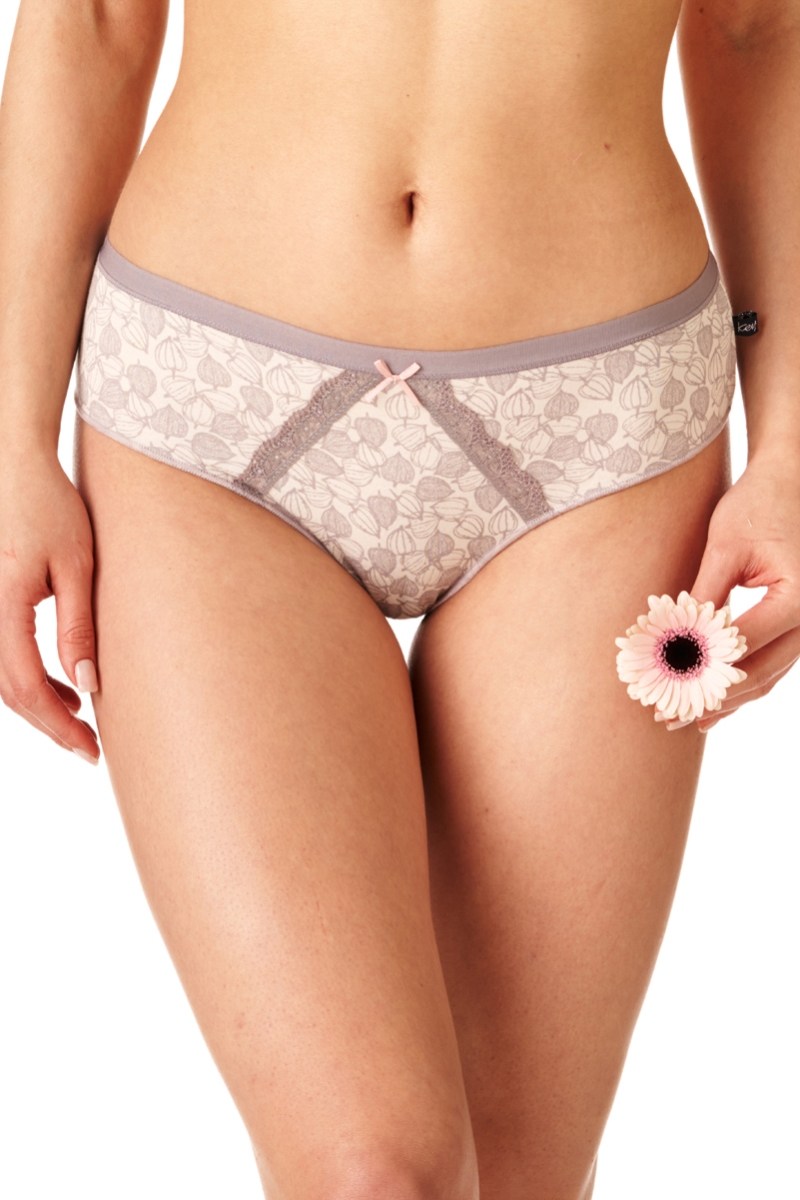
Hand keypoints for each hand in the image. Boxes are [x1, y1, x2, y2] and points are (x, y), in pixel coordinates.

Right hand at [0, 449, 100, 762]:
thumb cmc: (49, 507)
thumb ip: (79, 627)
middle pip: (9, 691)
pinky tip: (63, 685)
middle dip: (50, 724)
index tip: (89, 748)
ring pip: (1, 679)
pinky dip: (28, 678)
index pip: (26, 687)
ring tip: (82, 717)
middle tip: (89, 748)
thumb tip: (88, 686)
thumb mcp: (77, 566)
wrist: (12, 467)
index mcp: (2, 606)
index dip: (57, 725)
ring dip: (39, 703)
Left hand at [688, 449, 799, 731]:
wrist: (794, 482)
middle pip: (758, 673)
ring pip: (768, 676)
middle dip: (710, 697)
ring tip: (685, 719)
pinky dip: (742, 683)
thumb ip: (705, 594)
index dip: (699, 666)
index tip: (660, 682)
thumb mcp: (726, 546)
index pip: (741, 645)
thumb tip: (676, 641)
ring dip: (726, 700)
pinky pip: (773, 664)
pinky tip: (713, 704)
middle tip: (667, 714)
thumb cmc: (759, 505)